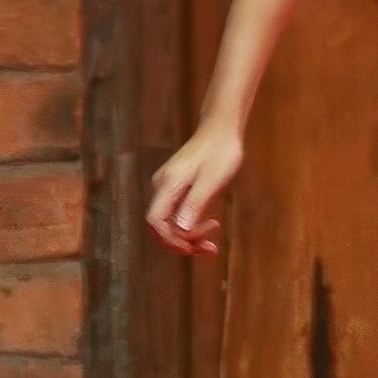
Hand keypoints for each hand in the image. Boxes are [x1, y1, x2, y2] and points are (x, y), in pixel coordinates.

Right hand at [144, 125, 242, 255]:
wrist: (221, 130)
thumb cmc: (220, 152)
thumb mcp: (212, 180)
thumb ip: (194, 204)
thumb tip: (180, 230)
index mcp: (167, 185)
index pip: (155, 222)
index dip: (172, 240)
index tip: (195, 247)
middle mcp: (162, 188)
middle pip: (160, 226)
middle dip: (182, 242)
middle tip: (210, 248)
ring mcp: (167, 188)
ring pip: (169, 223)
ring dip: (188, 237)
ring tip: (212, 244)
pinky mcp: (176, 189)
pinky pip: (177, 215)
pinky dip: (191, 226)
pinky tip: (209, 226)